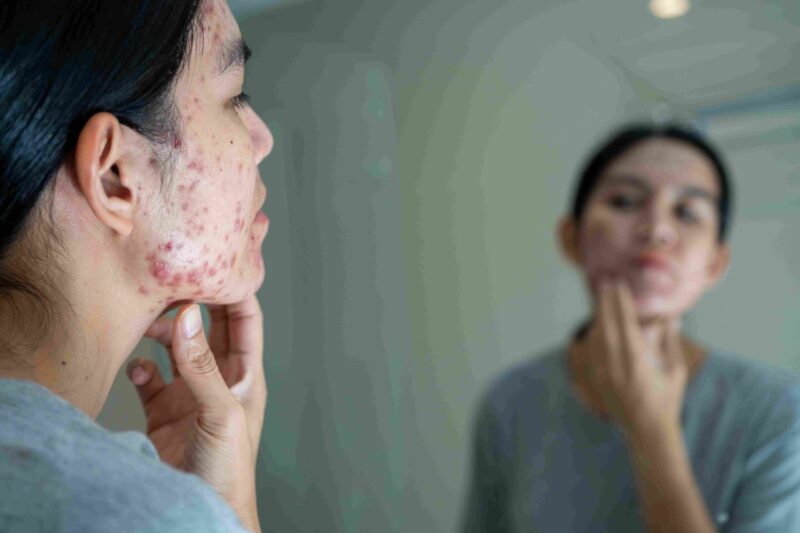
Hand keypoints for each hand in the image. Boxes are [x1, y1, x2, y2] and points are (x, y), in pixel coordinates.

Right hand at [126, 296, 266, 530]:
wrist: (201, 510)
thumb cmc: (228, 470)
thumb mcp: (220, 413)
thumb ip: (202, 366)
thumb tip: (186, 317)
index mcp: (246, 374)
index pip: (245, 318)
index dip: (234, 290)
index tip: (215, 261)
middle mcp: (220, 378)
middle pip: (208, 326)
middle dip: (193, 303)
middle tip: (170, 280)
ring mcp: (191, 393)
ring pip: (176, 347)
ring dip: (162, 333)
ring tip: (145, 324)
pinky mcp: (164, 412)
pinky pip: (150, 378)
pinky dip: (140, 369)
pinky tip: (136, 372)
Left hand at [569, 279, 686, 441]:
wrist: (647, 432)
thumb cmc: (667, 400)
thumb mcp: (674, 370)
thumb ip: (669, 342)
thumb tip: (671, 316)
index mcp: (637, 361)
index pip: (625, 323)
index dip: (620, 302)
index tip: (618, 284)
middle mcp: (616, 365)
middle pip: (606, 325)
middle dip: (605, 302)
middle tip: (605, 282)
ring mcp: (603, 372)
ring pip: (596, 336)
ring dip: (599, 315)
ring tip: (602, 298)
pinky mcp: (597, 379)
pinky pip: (592, 350)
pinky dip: (595, 333)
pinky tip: (598, 323)